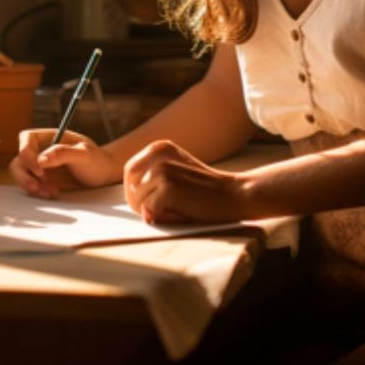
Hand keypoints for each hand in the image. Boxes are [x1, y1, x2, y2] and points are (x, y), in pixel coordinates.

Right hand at [9, 128, 117, 197]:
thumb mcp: (84, 155)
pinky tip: (53, 194)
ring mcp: (40, 165)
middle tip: (38, 187)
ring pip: (21, 174)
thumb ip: (64, 153)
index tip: (40, 170)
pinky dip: (37, 192)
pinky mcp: (42, 180)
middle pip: (19, 159)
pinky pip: (30, 185)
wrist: (103, 175)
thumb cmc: (96, 160)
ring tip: (50, 193)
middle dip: (24, 175)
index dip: (26, 153)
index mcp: (49, 137)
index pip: (26, 139)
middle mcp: (41, 150)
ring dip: (31, 186)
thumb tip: (41, 159)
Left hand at [123, 140, 248, 223]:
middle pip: (130, 187)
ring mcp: (161, 170)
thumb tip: (140, 209)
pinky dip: (162, 217)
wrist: (234, 195)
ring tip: (177, 208)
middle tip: (162, 210)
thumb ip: (152, 185)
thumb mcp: (176, 177)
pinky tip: (182, 211)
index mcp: (159, 147)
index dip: (136, 191)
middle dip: (140, 204)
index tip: (150, 201)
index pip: (130, 172)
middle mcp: (157, 154)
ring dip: (153, 212)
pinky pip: (149, 211)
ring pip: (138, 202)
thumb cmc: (204, 193)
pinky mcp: (167, 187)